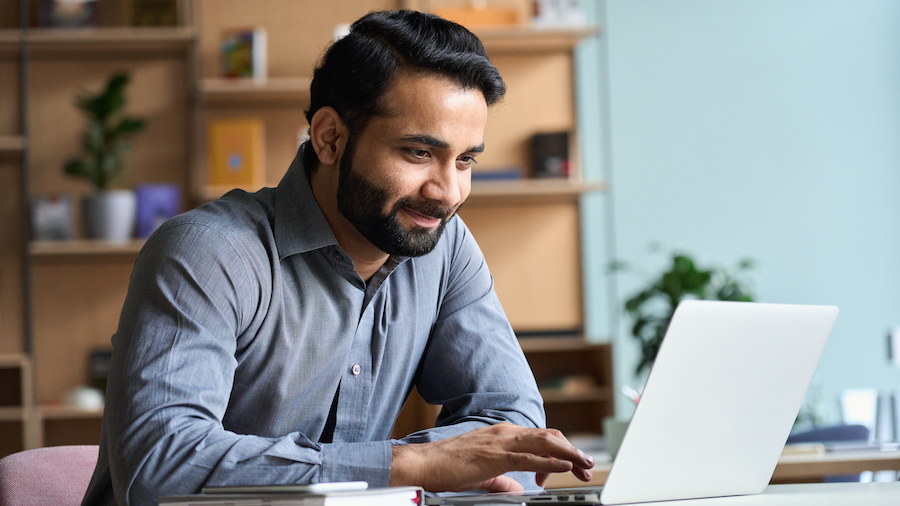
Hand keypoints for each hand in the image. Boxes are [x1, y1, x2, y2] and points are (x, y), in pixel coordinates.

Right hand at [389, 423, 593, 492]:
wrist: (424, 463)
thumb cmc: (448, 467)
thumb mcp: (483, 474)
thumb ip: (502, 480)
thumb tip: (517, 488)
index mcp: (503, 435)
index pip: (540, 438)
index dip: (560, 451)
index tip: (570, 468)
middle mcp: (505, 432)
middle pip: (549, 437)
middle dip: (572, 451)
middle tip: (587, 466)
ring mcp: (501, 442)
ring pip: (545, 443)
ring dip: (569, 454)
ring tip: (585, 464)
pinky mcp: (495, 456)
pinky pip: (529, 457)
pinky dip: (550, 461)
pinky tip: (564, 467)